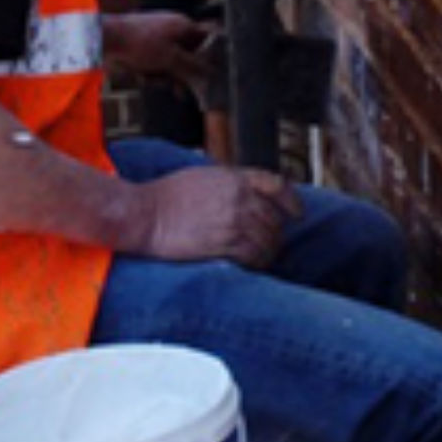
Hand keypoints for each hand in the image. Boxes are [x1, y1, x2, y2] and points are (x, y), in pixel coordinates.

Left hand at [103, 10, 211, 92]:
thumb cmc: (139, 43)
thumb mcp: (170, 58)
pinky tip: (140, 75)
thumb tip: (212, 73)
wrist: (104, 41)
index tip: (213, 75)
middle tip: (180, 90)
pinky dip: (150, 74)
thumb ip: (193, 66)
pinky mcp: (142, 51)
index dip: (212, 56)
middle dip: (182, 74)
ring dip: (163, 76)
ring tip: (152, 78)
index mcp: (183, 25)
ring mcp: (156, 41)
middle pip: (189, 57)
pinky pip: (155, 67)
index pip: (207, 39)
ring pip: (171, 65)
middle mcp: (172, 31)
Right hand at [132, 165, 300, 267]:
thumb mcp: (202, 175)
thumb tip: (240, 191)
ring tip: (265, 258)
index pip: (276, 185)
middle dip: (277, 232)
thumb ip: (227, 182)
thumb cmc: (165, 196)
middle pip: (274, 217)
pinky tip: (254, 266)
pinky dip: (258, 262)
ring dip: (269, 250)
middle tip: (273, 244)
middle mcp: (240, 197)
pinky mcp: (225, 243)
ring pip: (268, 238)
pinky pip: (254, 255)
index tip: (297, 213)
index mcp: (234, 177)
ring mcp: (234, 220)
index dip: (291, 201)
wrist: (144, 215)